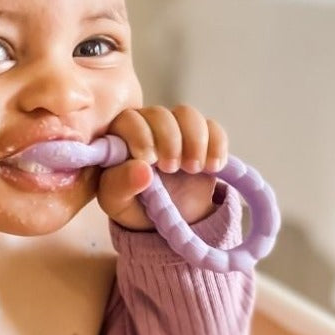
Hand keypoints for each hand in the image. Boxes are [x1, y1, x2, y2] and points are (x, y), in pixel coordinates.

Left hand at [97, 104, 227, 229]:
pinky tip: (212, 167)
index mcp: (120, 138)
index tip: (149, 161)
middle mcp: (146, 127)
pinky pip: (212, 127)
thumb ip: (121, 185)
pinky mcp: (201, 138)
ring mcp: (175, 130)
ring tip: (193, 168)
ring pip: (187, 115)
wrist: (164, 220)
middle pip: (160, 114)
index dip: (141, 136)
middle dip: (169, 140)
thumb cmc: (132, 205)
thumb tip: (142, 169)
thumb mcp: (118, 202)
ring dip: (194, 140)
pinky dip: (216, 145)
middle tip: (171, 168)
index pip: (129, 120)